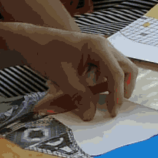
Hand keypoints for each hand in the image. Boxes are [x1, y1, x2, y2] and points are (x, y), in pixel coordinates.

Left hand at [9, 27, 135, 120]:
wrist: (31, 41)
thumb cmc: (46, 53)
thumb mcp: (63, 77)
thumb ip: (79, 96)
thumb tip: (91, 115)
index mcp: (98, 46)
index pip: (116, 73)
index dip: (117, 94)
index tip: (113, 112)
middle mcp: (103, 45)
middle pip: (126, 68)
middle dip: (124, 88)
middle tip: (116, 105)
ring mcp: (99, 49)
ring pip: (119, 68)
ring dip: (115, 85)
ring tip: (105, 99)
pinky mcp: (93, 54)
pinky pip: (108, 68)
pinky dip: (106, 81)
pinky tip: (94, 89)